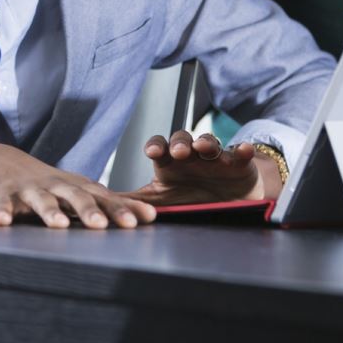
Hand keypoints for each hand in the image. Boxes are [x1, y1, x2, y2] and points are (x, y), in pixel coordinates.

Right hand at [0, 140, 155, 228]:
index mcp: (75, 187)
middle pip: (75, 197)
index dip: (123, 207)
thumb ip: (108, 204)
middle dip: (90, 210)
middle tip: (103, 225)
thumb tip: (149, 217)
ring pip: (41, 201)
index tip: (145, 218)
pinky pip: (2, 205)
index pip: (105, 196)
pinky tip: (3, 222)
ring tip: (58, 226)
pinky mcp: (2, 196)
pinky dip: (2, 212)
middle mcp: (55, 186)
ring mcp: (28, 190)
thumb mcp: (76, 190)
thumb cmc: (47, 183)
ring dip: (50, 212)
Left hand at [131, 131, 279, 204]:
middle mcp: (191, 156)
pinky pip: (240, 154)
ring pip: (209, 142)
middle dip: (180, 142)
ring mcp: (214, 158)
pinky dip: (242, 151)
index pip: (160, 147)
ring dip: (206, 142)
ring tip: (204, 147)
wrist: (228, 201)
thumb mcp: (161, 201)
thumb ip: (133, 201)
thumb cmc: (191, 196)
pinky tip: (242, 151)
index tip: (152, 153)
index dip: (156, 146)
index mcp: (170, 163)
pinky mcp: (238, 163)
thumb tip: (101, 202)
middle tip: (179, 151)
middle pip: (183, 140)